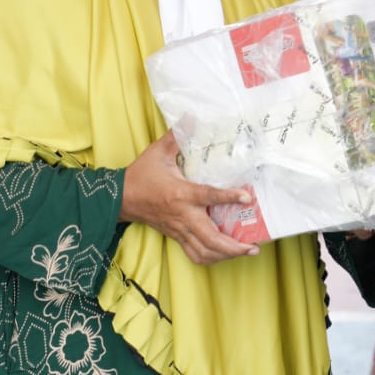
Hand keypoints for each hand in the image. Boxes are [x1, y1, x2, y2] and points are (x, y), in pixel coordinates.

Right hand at [120, 130, 259, 264]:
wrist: (120, 199)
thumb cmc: (141, 175)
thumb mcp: (158, 152)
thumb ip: (177, 135)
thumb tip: (191, 116)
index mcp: (181, 193)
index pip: (209, 196)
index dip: (229, 196)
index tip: (247, 197)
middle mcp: (183, 215)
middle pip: (211, 238)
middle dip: (234, 246)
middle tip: (254, 247)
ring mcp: (179, 229)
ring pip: (204, 251)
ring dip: (226, 255)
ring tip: (246, 251)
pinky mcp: (176, 236)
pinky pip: (194, 254)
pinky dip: (211, 258)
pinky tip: (224, 255)